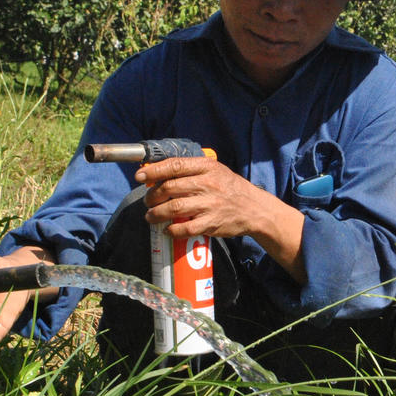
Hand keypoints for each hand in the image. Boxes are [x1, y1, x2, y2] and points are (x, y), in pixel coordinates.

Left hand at [136, 156, 307, 282]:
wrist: (254, 209)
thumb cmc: (230, 188)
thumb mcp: (215, 170)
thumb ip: (191, 170)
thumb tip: (159, 173)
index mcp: (207, 167)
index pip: (175, 165)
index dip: (154, 170)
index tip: (140, 176)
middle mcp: (208, 184)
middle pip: (170, 187)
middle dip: (152, 196)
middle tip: (148, 201)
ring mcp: (209, 204)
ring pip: (174, 208)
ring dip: (156, 213)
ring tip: (150, 216)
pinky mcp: (211, 223)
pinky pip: (185, 228)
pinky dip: (171, 230)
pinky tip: (167, 229)